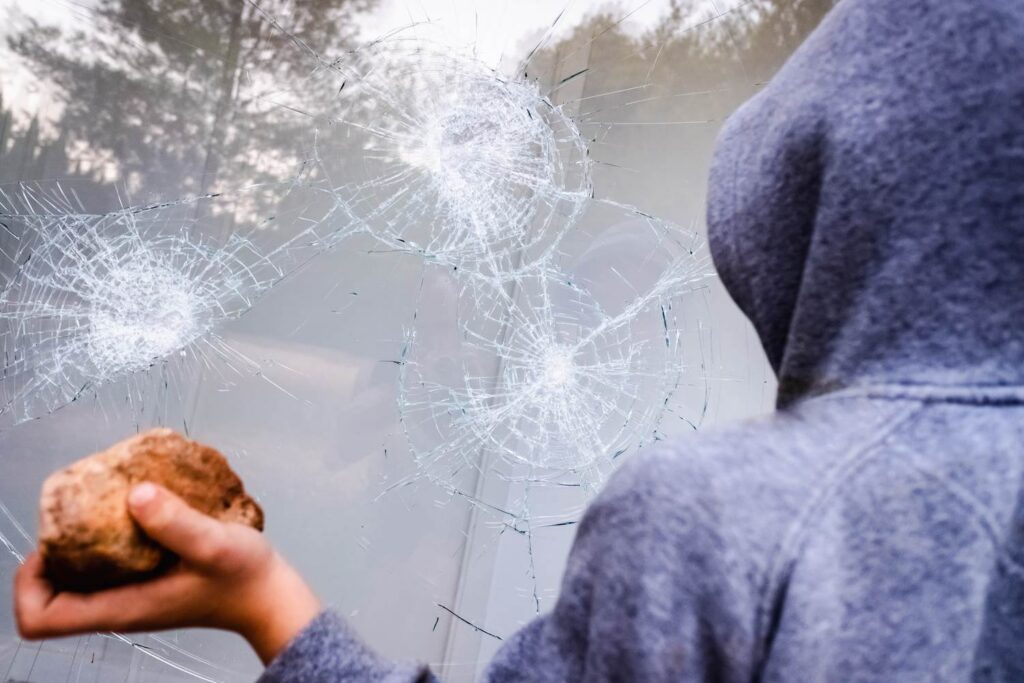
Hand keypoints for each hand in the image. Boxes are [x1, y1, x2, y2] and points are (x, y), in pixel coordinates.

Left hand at [13, 482, 320, 664]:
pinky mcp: (147, 584)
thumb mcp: (213, 544)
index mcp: (122, 608)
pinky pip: (106, 569)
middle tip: (75, 513)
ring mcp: (132, 597)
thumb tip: (134, 494)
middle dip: (51, 554)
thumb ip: (176, 521)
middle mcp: (119, 607)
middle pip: (51, 596)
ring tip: (101, 505)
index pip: (40, 618)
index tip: (51, 543)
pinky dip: (106, 542)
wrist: (272, 596)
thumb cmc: (245, 578)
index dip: (29, 581)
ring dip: (78, 545)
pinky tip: (133, 513)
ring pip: (77, 581)